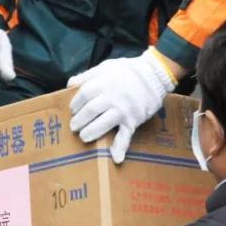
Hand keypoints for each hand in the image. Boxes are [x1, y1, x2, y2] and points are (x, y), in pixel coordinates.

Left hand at [68, 49, 177, 163]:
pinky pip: (126, 135)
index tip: (73, 110)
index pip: (83, 95)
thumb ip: (87, 76)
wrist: (155, 75)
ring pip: (103, 124)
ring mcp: (122, 110)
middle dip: (79, 121)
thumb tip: (70, 84)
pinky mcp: (133, 120)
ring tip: (84, 137)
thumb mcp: (106, 66)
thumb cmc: (128, 71)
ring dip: (91, 132)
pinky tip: (116, 158)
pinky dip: (121, 147)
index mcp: (103, 82)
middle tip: (74, 127)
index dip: (75, 104)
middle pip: (90, 111)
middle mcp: (111, 97)